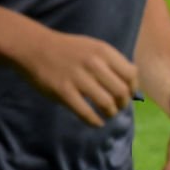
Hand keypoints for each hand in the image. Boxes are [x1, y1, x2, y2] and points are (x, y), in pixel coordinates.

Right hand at [11, 27, 137, 127]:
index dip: (133, 88)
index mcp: (104, 52)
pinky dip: (94, 121)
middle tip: (118, 107)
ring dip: (110, 113)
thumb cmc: (68, 49)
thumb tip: (129, 83)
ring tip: (107, 115)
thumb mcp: (94, 47)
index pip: (131, 74)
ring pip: (106, 103)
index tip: (128, 94)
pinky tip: (96, 122)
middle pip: (121, 91)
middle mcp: (94, 64)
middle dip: (123, 103)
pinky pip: (85, 112)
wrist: (36, 47)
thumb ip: (110, 62)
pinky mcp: (64, 91)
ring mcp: (79, 78)